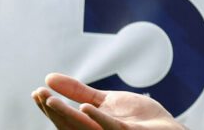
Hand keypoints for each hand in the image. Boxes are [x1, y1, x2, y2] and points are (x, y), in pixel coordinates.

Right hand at [31, 74, 185, 129]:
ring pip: (84, 128)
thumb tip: (50, 77)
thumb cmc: (137, 118)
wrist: (166, 128)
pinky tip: (85, 107)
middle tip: (40, 95)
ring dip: (66, 115)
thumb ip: (79, 92)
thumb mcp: (104, 101)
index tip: (37, 92)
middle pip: (69, 126)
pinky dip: (97, 119)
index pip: (63, 120)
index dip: (48, 108)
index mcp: (89, 127)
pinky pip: (111, 128)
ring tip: (51, 100)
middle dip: (53, 111)